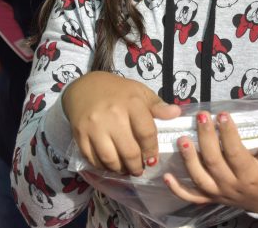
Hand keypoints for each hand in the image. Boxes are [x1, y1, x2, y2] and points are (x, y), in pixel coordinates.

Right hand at [62, 71, 179, 175]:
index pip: (146, 133)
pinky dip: (103, 167)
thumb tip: (176, 113)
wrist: (84, 87)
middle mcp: (112, 116)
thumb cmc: (117, 92)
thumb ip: (157, 105)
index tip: (153, 159)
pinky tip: (110, 165)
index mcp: (131, 103)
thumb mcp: (139, 92)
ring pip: (110, 159)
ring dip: (121, 170)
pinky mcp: (80, 135)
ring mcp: (94, 126)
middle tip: (140, 169)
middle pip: (129, 151)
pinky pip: (93, 159)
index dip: (152, 150)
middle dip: (137, 166)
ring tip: (126, 170)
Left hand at [164, 111, 257, 213]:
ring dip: (189, 160)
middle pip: (214, 162)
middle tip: (200, 116)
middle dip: (206, 138)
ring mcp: (218, 193)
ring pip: (199, 178)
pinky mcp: (210, 198)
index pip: (236, 153)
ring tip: (181, 139)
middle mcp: (231, 185)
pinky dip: (177, 189)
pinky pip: (191, 196)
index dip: (229, 134)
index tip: (222, 115)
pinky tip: (167, 176)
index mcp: (249, 176)